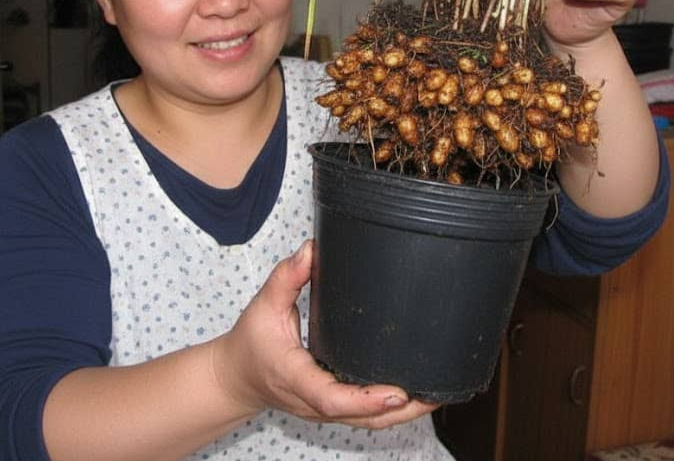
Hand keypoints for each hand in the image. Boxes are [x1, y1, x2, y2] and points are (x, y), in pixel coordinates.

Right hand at [211, 240, 437, 428]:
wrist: (236, 376)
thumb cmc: (250, 343)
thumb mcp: (263, 306)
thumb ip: (286, 277)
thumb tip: (311, 250)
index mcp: (296, 377)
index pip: (331, 398)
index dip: (366, 399)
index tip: (397, 391)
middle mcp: (313, 402)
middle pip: (362, 419)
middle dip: (402, 410)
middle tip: (436, 392)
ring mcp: (323, 411)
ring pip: (368, 423)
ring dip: (404, 414)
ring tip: (437, 393)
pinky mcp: (332, 409)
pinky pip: (365, 417)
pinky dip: (391, 410)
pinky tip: (415, 394)